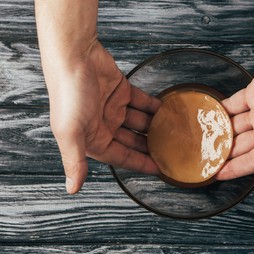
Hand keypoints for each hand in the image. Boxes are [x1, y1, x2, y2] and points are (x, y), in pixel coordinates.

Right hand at [48, 41, 159, 193]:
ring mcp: (114, 107)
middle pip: (133, 141)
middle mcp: (104, 125)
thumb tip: (72, 189)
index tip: (160, 169)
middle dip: (150, 147)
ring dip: (155, 127)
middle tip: (173, 151)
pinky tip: (167, 111)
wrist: (74, 56)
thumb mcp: (70, 132)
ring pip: (140, 122)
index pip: (122, 157)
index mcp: (93, 139)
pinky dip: (154, 107)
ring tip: (175, 132)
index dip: (140, 163)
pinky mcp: (122, 90)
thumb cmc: (69, 94)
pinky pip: (142, 103)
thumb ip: (74, 161)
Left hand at [216, 39, 253, 195]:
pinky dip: (221, 110)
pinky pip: (233, 105)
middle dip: (223, 152)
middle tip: (201, 157)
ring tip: (199, 138)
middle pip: (240, 146)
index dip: (234, 169)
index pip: (252, 161)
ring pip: (235, 126)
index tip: (215, 174)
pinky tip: (208, 114)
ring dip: (219, 132)